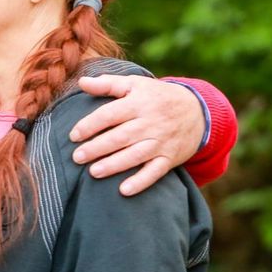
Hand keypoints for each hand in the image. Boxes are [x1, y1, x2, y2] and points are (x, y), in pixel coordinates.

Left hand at [70, 75, 204, 196]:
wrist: (198, 111)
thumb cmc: (157, 96)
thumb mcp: (135, 84)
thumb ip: (108, 84)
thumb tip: (81, 81)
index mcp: (138, 103)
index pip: (110, 114)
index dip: (90, 125)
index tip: (73, 135)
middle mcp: (150, 123)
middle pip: (120, 137)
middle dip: (97, 148)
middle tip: (77, 157)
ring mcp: (161, 142)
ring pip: (135, 155)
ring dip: (114, 165)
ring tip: (93, 172)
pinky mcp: (170, 158)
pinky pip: (156, 172)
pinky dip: (141, 182)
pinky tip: (124, 190)